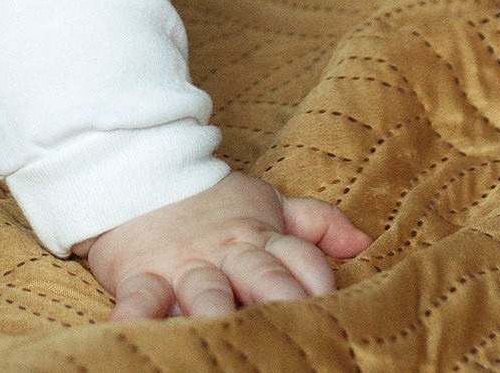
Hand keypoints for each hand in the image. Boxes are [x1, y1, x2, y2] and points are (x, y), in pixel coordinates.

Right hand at [73, 171, 371, 320]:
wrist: (140, 170)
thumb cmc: (211, 201)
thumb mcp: (267, 205)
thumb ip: (315, 222)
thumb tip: (363, 242)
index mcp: (260, 237)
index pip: (301, 258)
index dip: (319, 279)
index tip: (333, 308)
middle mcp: (227, 254)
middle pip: (262, 275)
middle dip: (281, 298)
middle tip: (296, 327)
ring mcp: (184, 265)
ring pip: (206, 289)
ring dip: (217, 309)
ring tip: (226, 329)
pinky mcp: (141, 274)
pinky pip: (140, 296)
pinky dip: (137, 314)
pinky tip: (139, 330)